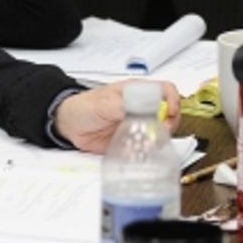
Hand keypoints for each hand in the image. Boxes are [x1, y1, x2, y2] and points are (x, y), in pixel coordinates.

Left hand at [54, 80, 182, 152]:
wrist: (69, 125)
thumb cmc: (84, 106)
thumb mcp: (104, 102)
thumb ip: (124, 105)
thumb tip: (143, 109)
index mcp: (137, 92)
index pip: (166, 91)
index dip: (173, 101)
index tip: (168, 113)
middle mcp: (141, 108)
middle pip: (170, 115)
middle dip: (167, 125)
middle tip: (156, 131)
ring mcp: (138, 124)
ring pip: (161, 133)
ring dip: (156, 139)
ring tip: (144, 141)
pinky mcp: (133, 140)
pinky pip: (147, 147)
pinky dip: (144, 150)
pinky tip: (134, 149)